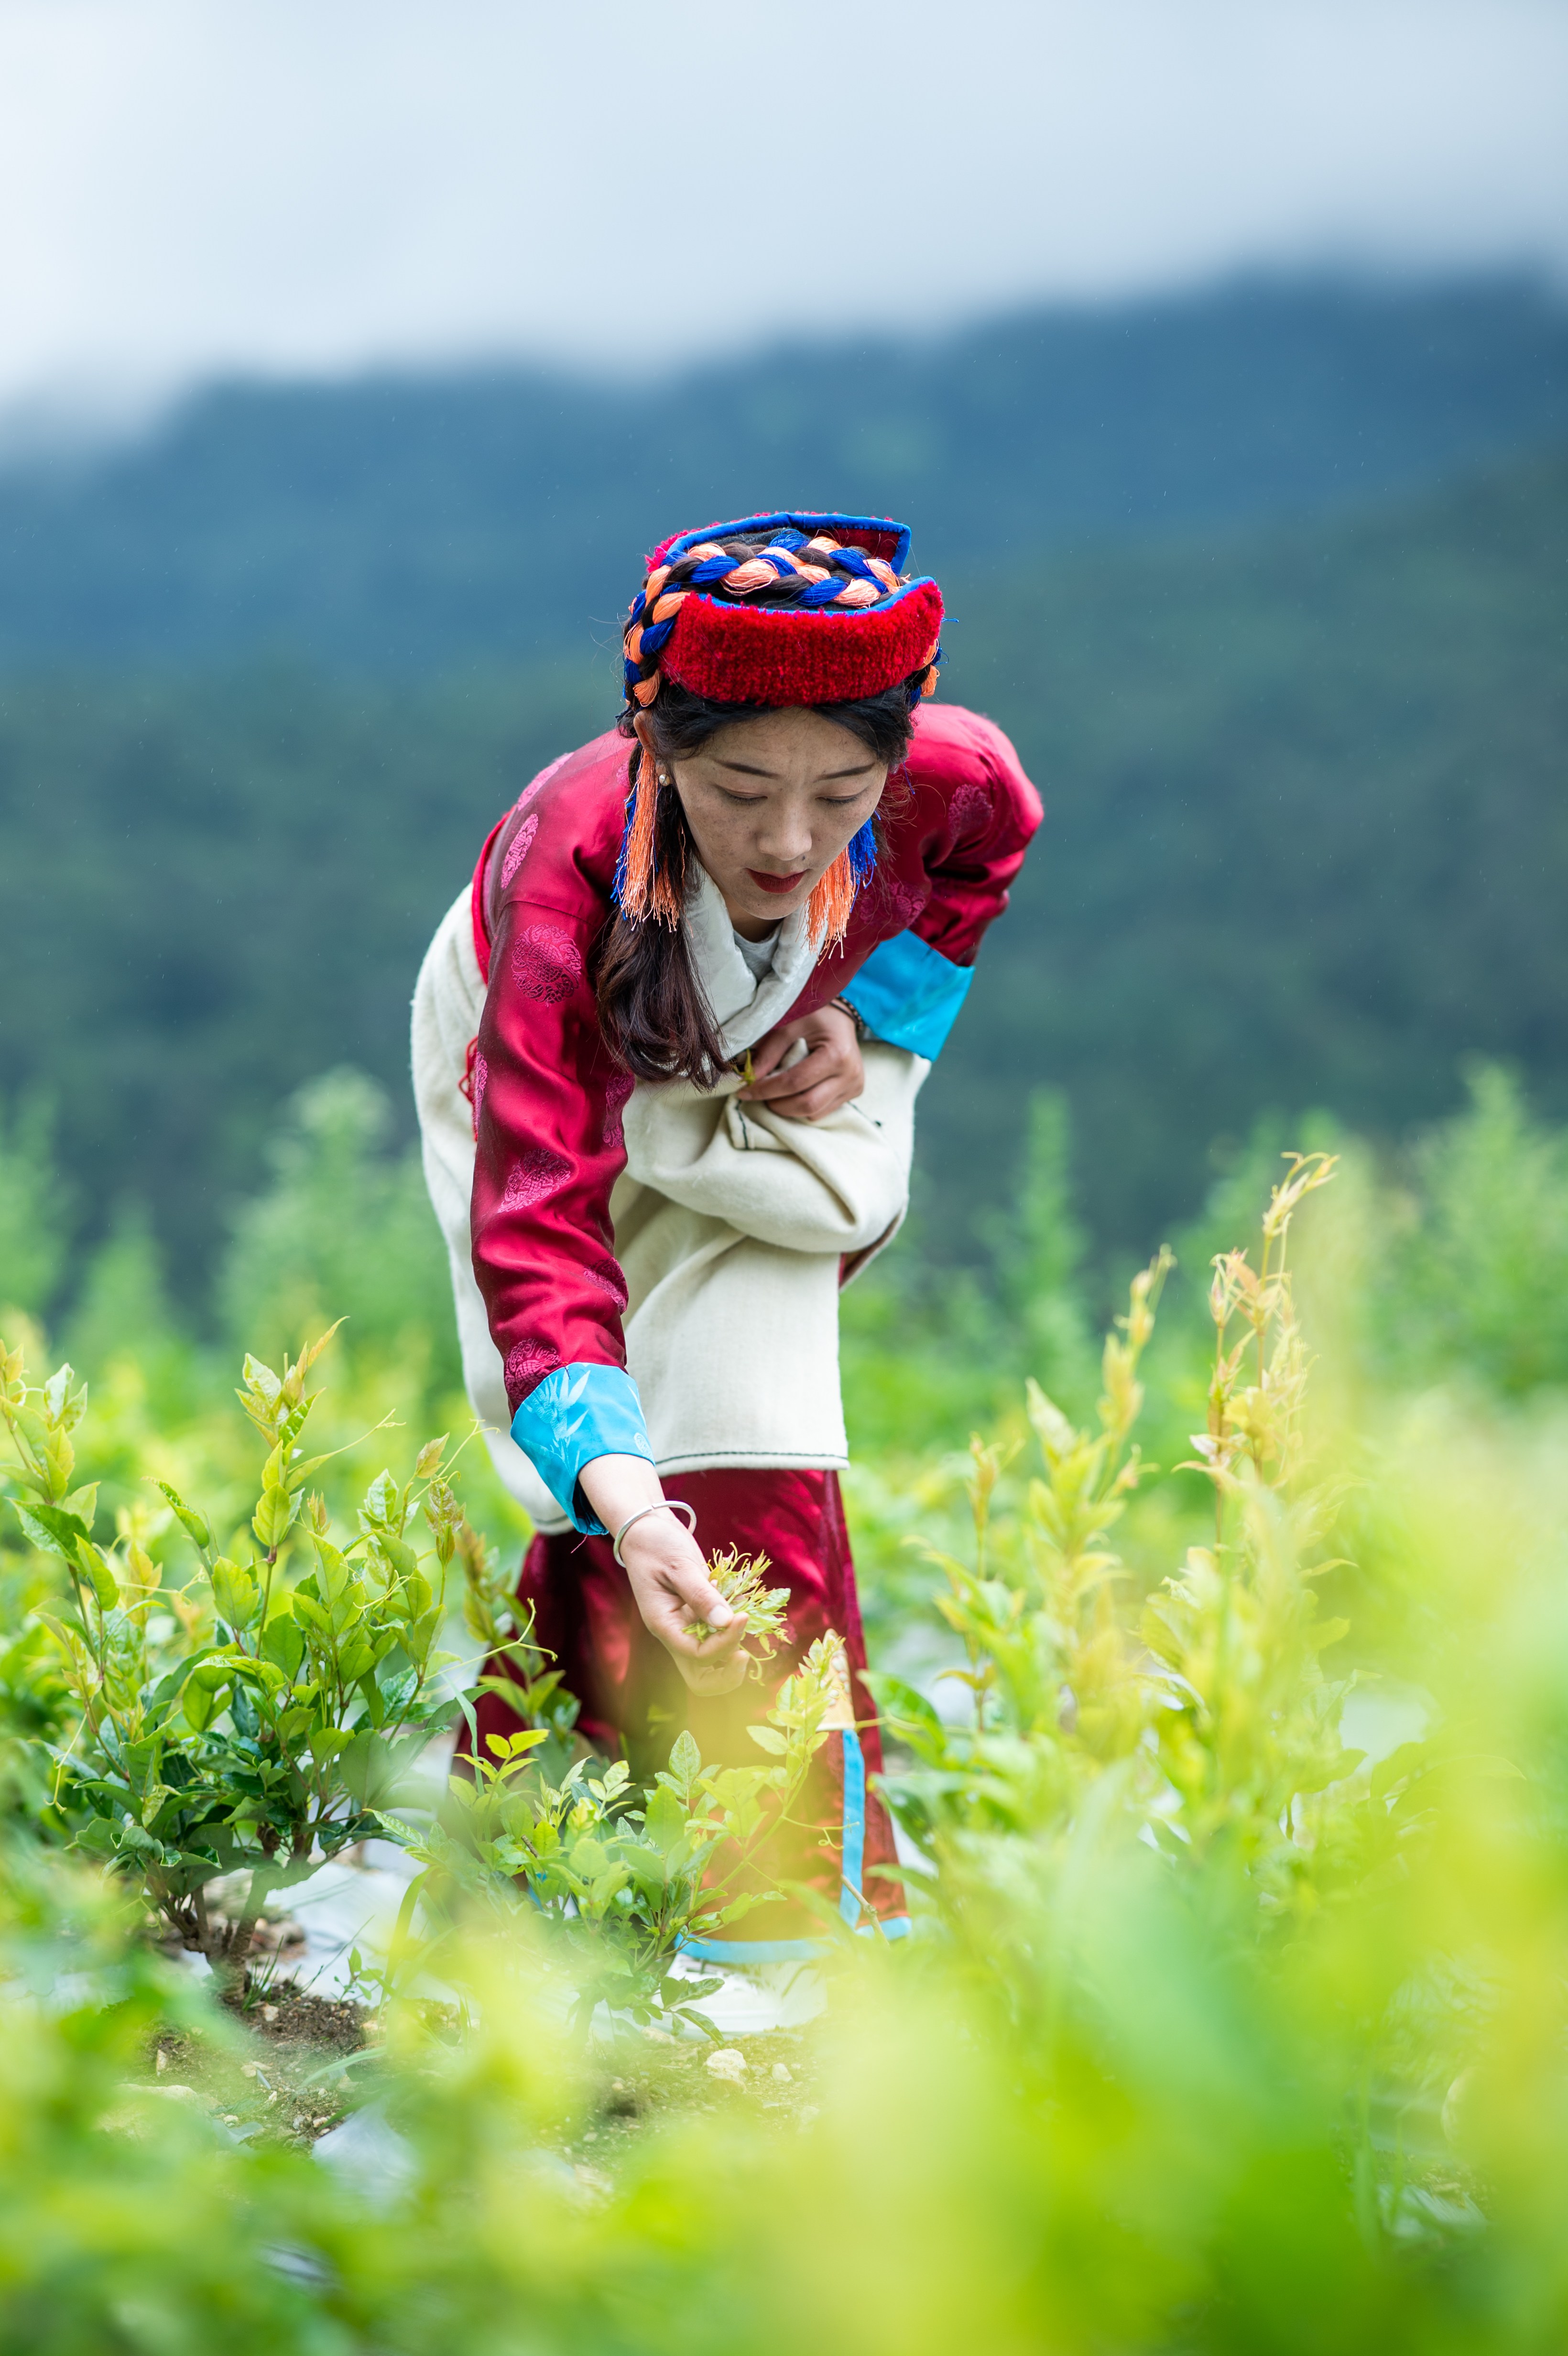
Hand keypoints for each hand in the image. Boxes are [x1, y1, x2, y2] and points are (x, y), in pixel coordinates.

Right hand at [578, 1456, 750, 1694]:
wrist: (647, 1532)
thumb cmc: (657, 1545)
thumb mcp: (679, 1565)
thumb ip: (701, 1594)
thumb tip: (726, 1621)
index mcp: (664, 1625)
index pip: (698, 1655)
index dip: (725, 1643)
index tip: (742, 1616)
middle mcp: (674, 1634)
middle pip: (701, 1678)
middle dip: (727, 1673)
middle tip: (745, 1649)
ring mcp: (685, 1629)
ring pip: (709, 1665)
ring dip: (732, 1655)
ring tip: (744, 1626)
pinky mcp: (695, 1619)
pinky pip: (715, 1640)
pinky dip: (732, 1634)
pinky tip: (740, 1609)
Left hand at [739, 1002, 862, 1122]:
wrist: (841, 1017)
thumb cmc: (815, 1016)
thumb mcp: (789, 1025)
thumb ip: (770, 1051)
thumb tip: (750, 1077)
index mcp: (837, 1055)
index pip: (795, 1083)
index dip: (766, 1090)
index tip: (744, 1092)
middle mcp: (850, 1075)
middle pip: (807, 1104)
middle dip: (777, 1104)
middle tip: (758, 1095)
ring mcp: (854, 1086)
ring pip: (814, 1113)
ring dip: (789, 1107)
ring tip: (776, 1091)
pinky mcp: (853, 1092)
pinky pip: (822, 1111)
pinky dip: (803, 1106)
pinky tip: (794, 1091)